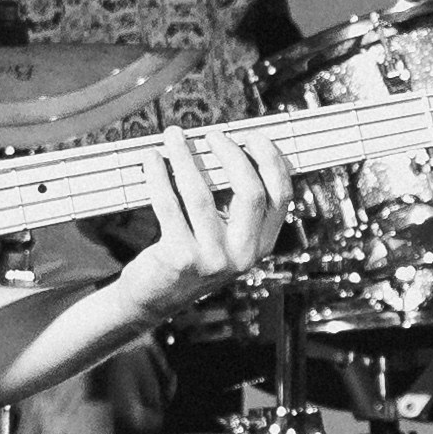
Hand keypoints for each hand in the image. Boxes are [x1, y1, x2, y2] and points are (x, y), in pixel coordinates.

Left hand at [110, 127, 286, 317]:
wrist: (155, 298)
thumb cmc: (191, 255)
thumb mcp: (225, 237)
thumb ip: (235, 204)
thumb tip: (231, 147)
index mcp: (262, 244)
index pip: (281, 195)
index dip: (270, 160)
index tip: (251, 136)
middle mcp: (243, 255)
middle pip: (250, 192)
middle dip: (231, 154)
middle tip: (212, 135)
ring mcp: (212, 259)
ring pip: (202, 195)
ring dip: (185, 158)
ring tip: (174, 136)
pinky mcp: (180, 259)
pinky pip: (169, 206)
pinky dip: (158, 176)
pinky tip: (151, 159)